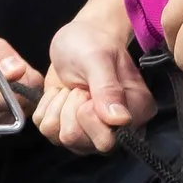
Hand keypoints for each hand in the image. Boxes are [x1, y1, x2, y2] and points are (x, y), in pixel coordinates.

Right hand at [0, 16, 42, 116]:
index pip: (20, 96)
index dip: (24, 77)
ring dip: (13, 95)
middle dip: (20, 85)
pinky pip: (6, 118)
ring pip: (16, 113)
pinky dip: (5, 103)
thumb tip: (17, 69)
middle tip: (1, 67)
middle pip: (22, 107)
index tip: (11, 64)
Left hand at [33, 0, 151, 153]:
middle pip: (79, 143)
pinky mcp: (71, 128)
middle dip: (70, 111)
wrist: (77, 39)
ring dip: (58, 107)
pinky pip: (46, 130)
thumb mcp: (98, 58)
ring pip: (60, 138)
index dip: (88, 117)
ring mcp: (92, 132)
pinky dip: (48, 107)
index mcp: (136, 113)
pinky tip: (62, 93)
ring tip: (71, 88)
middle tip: (79, 88)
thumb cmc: (93, 43)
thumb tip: (119, 121)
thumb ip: (107, 88)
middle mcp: (117, 130)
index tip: (87, 92)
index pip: (107, 141)